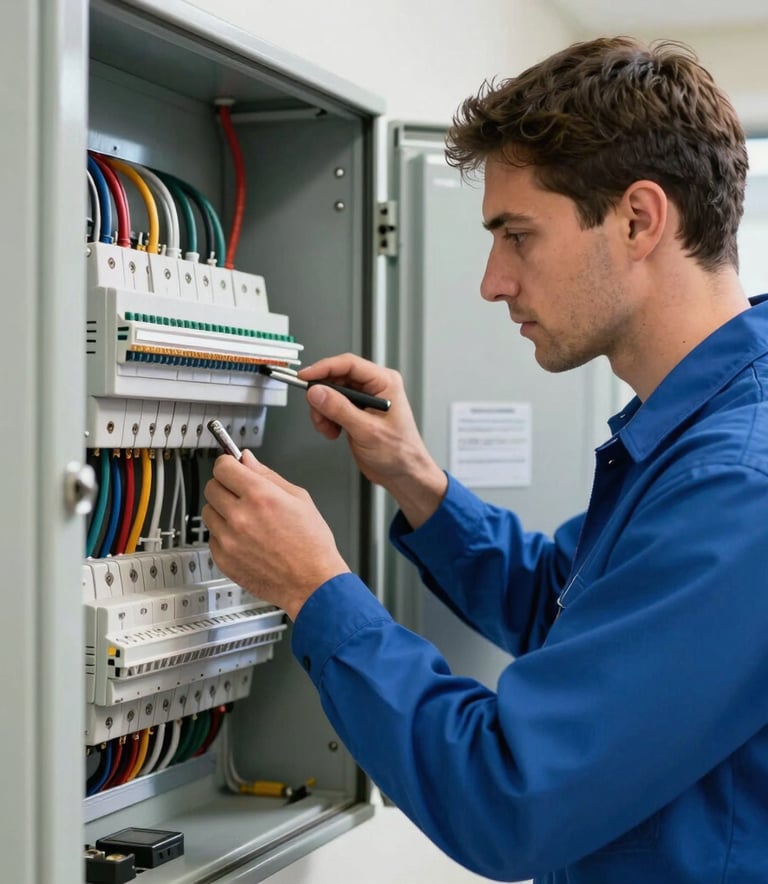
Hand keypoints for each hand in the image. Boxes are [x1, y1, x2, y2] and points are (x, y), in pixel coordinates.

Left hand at [202, 451, 349, 619]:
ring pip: (208, 511)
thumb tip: (247, 459)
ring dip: (222, 511)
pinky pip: (212, 536)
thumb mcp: (299, 498)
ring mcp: (228, 540)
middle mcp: (240, 516)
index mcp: (260, 496)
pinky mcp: (223, 559)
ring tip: (245, 520)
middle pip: (211, 486)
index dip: (229, 464)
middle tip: (241, 494)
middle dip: (225, 486)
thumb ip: (268, 475)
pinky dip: (224, 534)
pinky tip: (245, 539)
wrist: (312, 583)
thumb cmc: (311, 544)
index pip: (223, 467)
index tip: (233, 467)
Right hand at [300, 353, 447, 527]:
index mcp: (384, 382)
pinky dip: (327, 418)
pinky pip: (332, 406)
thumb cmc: (399, 453)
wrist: (403, 474)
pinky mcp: (356, 411)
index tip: (305, 377)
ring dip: (323, 411)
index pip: (348, 364)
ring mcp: (364, 399)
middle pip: (336, 378)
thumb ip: (340, 409)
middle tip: (317, 413)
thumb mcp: (366, 430)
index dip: (324, 368)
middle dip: (322, 396)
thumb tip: (317, 392)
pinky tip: (333, 432)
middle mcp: (374, 387)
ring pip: (331, 393)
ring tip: (328, 428)